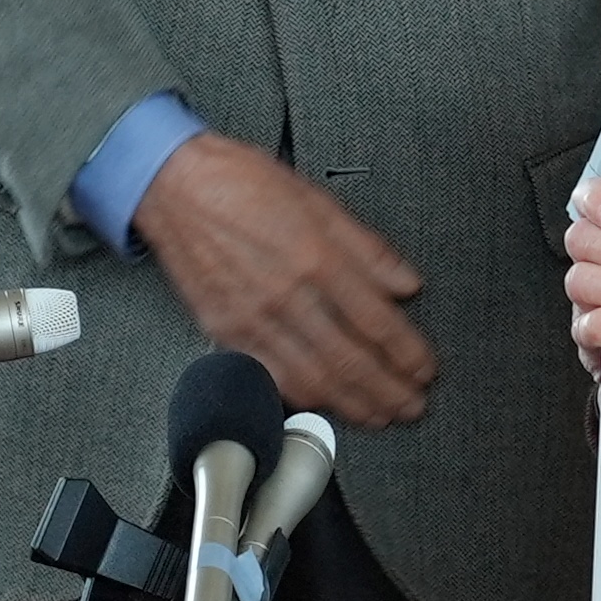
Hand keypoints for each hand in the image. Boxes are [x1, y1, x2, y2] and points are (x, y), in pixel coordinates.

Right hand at [130, 133, 435, 428]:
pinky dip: (303, 399)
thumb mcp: (320, 201)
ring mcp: (254, 319)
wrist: (175, 187)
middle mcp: (288, 295)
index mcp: (317, 257)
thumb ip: (368, 249)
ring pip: (313, 379)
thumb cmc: (242, 185)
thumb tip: (406, 284)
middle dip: (389, 391)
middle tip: (412, 406)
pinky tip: (324, 405)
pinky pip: (271, 378)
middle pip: (350, 360)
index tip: (425, 368)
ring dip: (353, 405)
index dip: (408, 353)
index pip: (377, 321)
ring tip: (379, 415)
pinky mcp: (226, 333)